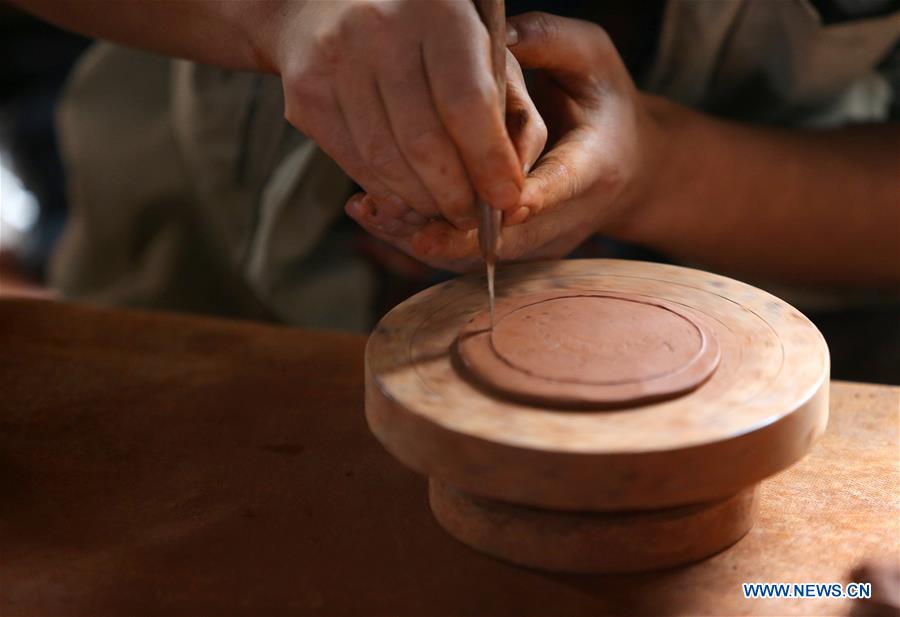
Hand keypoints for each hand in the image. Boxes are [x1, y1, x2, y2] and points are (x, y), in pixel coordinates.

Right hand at [268, 0, 524, 229]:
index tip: (506, 199)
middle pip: (423, 142)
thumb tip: (507, 193)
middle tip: (472, 216)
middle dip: (455, 194)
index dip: (489, 162)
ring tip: (443, 211)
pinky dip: (386, 191)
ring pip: (385, 160)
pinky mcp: (306, 95)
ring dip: (421, 201)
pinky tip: (406, 199)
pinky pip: (353, 162)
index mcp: (438, 11)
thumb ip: (506, 109)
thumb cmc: (427, 34)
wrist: (328, 3)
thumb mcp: (478, 46)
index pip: (467, 103)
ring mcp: (335, 61)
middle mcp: (380, 29)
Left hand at [345, 11, 654, 271]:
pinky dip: (421, 239)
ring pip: (479, 257)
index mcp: (595, 168)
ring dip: (425, 240)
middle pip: (511, 241)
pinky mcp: (515, 251)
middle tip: (405, 225)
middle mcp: (567, 217)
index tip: (501, 205)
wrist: (624, 165)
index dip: (530, 198)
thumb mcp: (592, 59)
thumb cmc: (602, 102)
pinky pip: (466, 255)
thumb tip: (499, 38)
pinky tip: (377, 215)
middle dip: (457, 238)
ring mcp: (540, 242)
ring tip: (373, 214)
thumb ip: (551, 42)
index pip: (561, 187)